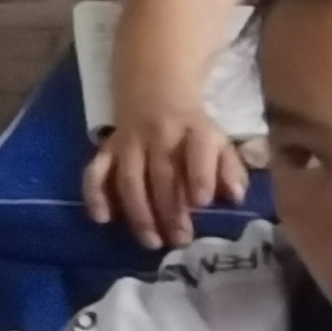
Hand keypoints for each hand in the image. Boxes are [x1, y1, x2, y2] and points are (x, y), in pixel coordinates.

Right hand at [87, 106, 250, 248]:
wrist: (154, 89)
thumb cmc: (191, 128)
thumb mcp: (217, 139)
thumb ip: (229, 168)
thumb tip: (236, 197)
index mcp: (193, 129)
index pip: (197, 150)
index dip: (200, 175)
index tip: (202, 203)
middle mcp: (159, 133)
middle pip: (162, 173)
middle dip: (171, 210)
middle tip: (180, 239)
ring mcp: (129, 142)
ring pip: (130, 178)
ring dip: (139, 212)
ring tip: (151, 241)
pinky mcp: (107, 149)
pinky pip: (96, 171)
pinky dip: (95, 194)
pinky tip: (102, 219)